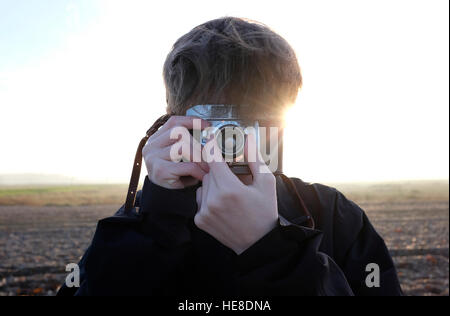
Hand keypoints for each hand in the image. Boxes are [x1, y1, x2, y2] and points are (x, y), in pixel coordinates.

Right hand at [142, 116, 209, 188]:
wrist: (163, 197)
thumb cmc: (175, 174)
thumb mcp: (178, 156)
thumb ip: (187, 143)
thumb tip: (209, 133)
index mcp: (156, 139)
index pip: (174, 122)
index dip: (191, 121)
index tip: (207, 124)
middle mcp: (151, 145)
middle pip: (180, 134)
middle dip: (198, 144)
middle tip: (210, 155)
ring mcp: (153, 157)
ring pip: (184, 148)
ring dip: (200, 158)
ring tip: (207, 167)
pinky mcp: (160, 170)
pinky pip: (186, 165)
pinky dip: (198, 171)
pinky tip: (202, 176)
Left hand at [194, 132, 278, 254]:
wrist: (258, 243)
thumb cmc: (265, 212)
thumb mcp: (266, 183)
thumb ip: (254, 158)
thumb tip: (248, 138)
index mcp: (230, 189)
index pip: (213, 158)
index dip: (213, 146)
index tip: (212, 139)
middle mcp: (213, 200)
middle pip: (209, 171)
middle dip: (220, 171)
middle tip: (234, 179)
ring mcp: (204, 211)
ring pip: (203, 184)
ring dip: (213, 184)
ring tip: (230, 194)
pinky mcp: (200, 220)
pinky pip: (200, 199)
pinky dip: (208, 197)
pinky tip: (223, 204)